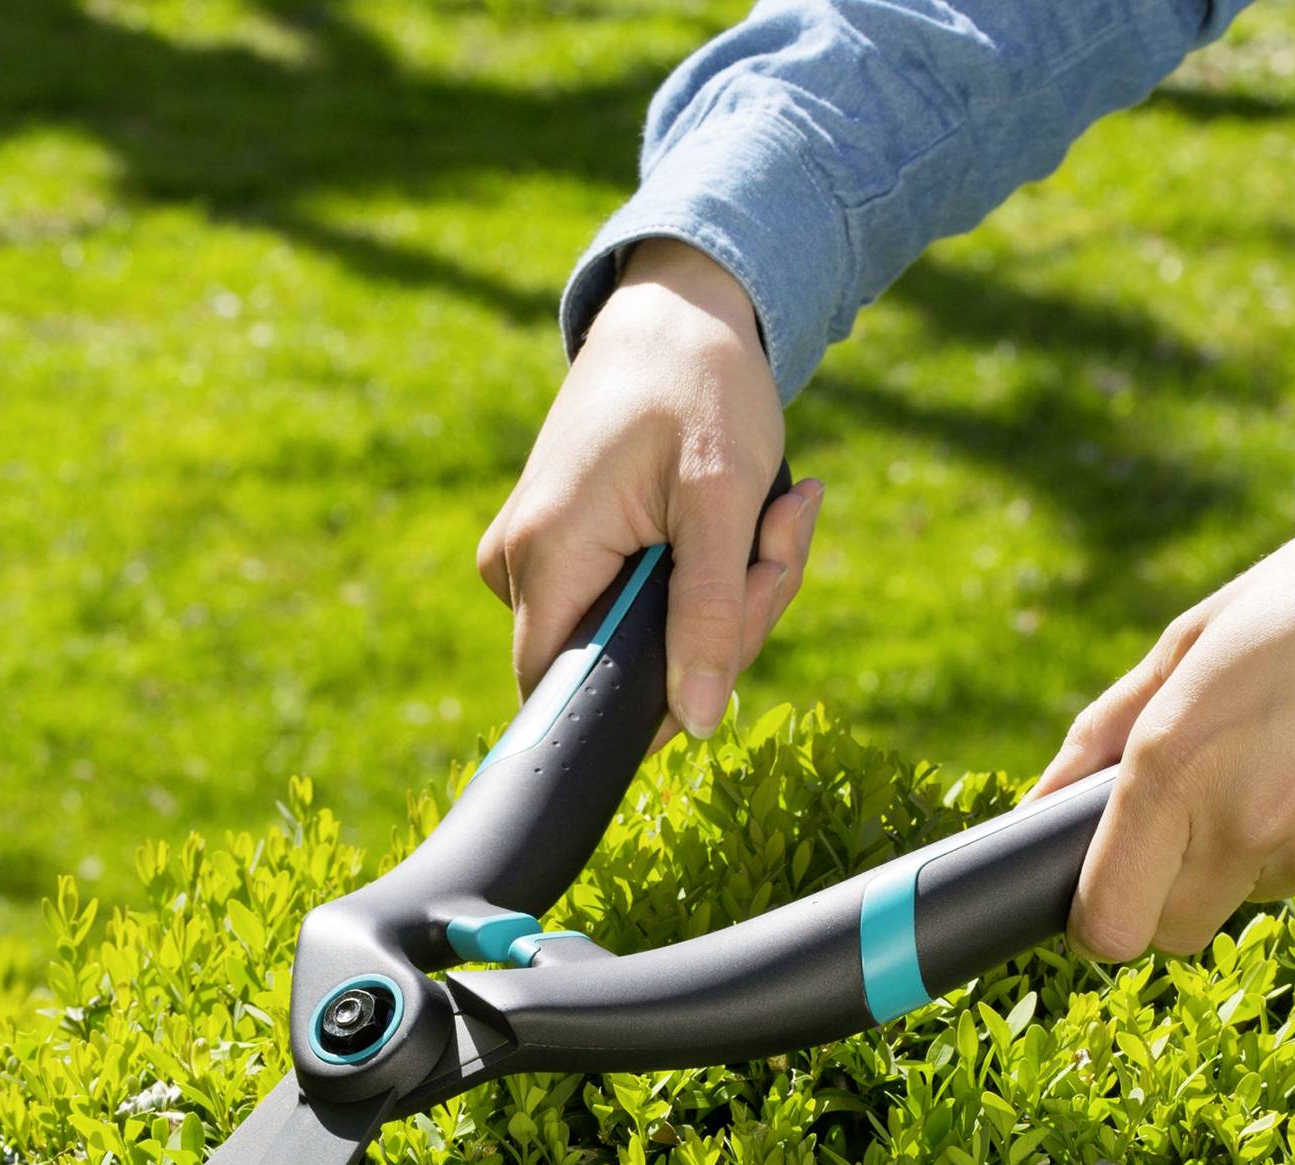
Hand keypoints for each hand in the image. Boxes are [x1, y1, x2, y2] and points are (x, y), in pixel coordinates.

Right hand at [478, 238, 824, 739]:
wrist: (674, 311)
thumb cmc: (700, 384)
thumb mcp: (724, 498)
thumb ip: (711, 613)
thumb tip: (697, 723)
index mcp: (544, 555)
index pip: (567, 694)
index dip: (651, 702)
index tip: (729, 643)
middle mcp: (514, 566)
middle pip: (615, 667)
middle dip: (721, 629)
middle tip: (780, 546)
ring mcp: (529, 557)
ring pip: (634, 638)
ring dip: (722, 602)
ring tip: (770, 517)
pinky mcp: (556, 548)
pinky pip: (628, 604)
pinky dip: (697, 580)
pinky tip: (732, 524)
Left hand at [1027, 493, 1294, 959]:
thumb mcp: (1197, 637)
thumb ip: (1106, 732)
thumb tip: (1039, 805)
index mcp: (1176, 765)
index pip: (1109, 925)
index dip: (1094, 923)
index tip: (1098, 901)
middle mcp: (1245, 825)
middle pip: (1175, 930)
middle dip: (1169, 890)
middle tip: (1201, 809)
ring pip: (1255, 894)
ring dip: (1257, 849)